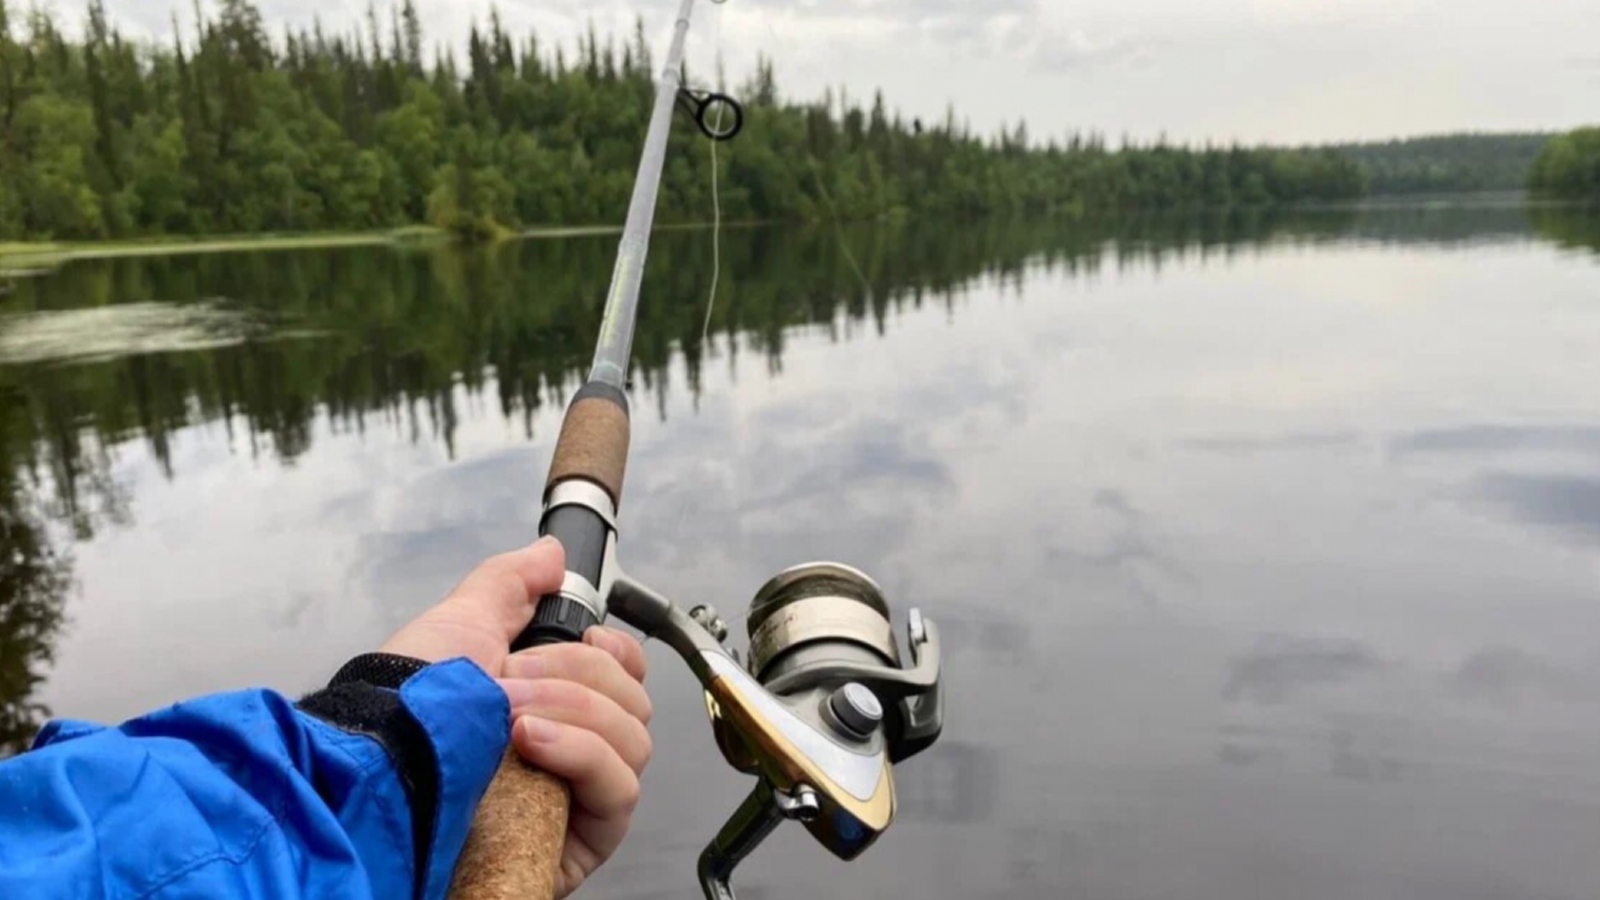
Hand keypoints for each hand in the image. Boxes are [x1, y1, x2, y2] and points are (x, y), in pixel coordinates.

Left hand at [380, 537, 653, 898]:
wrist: (376, 772)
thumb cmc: (409, 704)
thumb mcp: (460, 623)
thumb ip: (510, 584)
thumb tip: (555, 553)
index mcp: (553, 700)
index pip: (626, 674)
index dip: (617, 651)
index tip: (586, 635)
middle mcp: (573, 749)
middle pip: (634, 699)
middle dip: (577, 676)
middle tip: (512, 682)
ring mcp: (580, 797)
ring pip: (633, 740)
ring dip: (576, 713)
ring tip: (512, 719)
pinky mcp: (582, 839)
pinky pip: (620, 789)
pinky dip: (584, 755)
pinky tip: (534, 745)